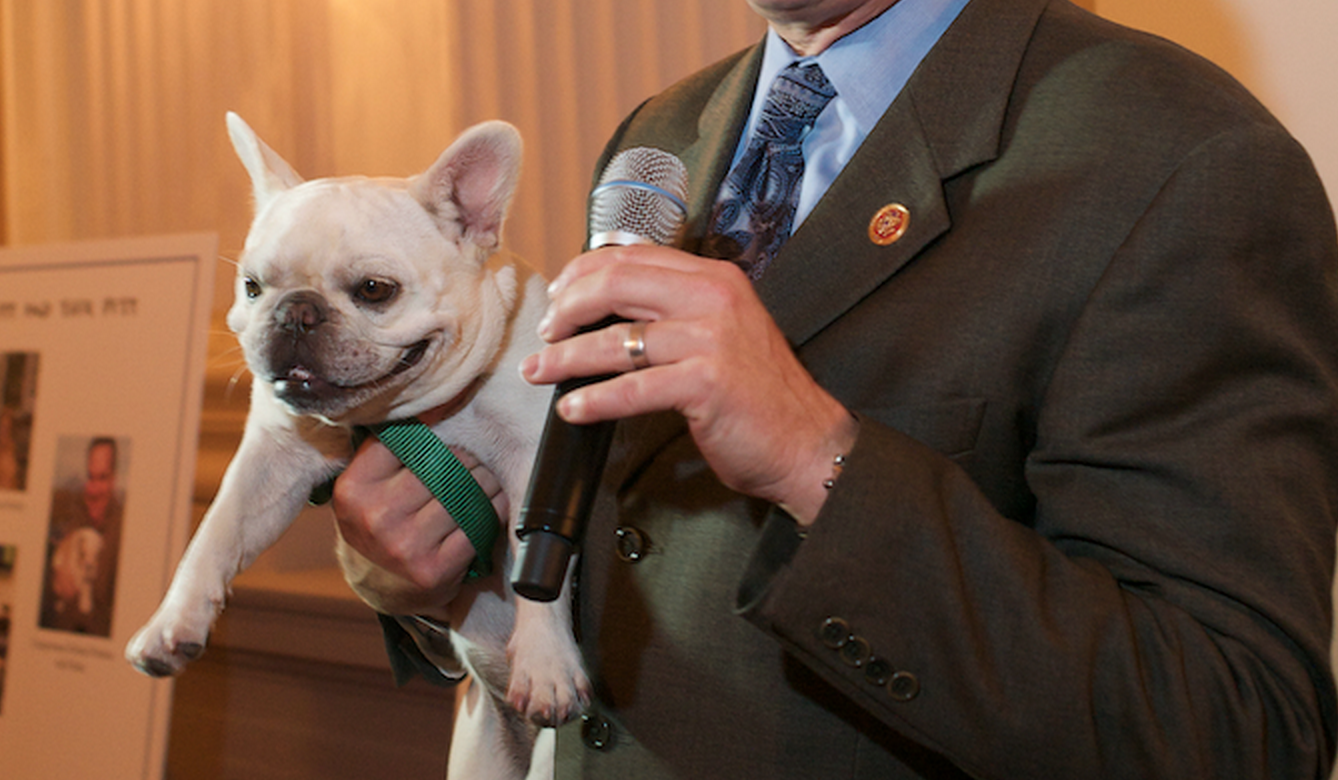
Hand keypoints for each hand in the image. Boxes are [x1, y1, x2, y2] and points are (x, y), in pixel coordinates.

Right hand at [332, 412, 507, 610]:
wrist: (378, 586)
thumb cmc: (377, 524)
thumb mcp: (365, 486)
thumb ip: (388, 449)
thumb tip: (433, 404)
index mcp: (355, 488)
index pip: (405, 440)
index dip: (433, 427)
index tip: (449, 419)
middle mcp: (377, 516)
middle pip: (442, 465)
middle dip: (466, 459)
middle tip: (473, 459)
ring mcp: (406, 545)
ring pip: (465, 492)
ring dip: (485, 481)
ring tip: (485, 479)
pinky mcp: (435, 568)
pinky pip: (477, 523)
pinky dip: (492, 508)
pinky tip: (490, 503)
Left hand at [520, 246, 857, 523]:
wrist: (807, 440)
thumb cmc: (759, 394)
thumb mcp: (721, 331)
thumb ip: (675, 311)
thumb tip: (605, 309)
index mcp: (714, 279)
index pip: (632, 257)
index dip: (582, 274)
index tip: (558, 297)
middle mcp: (713, 299)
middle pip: (616, 285)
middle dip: (567, 309)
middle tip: (546, 334)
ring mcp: (710, 340)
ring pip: (616, 339)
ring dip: (566, 358)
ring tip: (539, 371)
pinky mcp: (706, 383)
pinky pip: (632, 388)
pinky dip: (594, 400)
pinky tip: (573, 409)